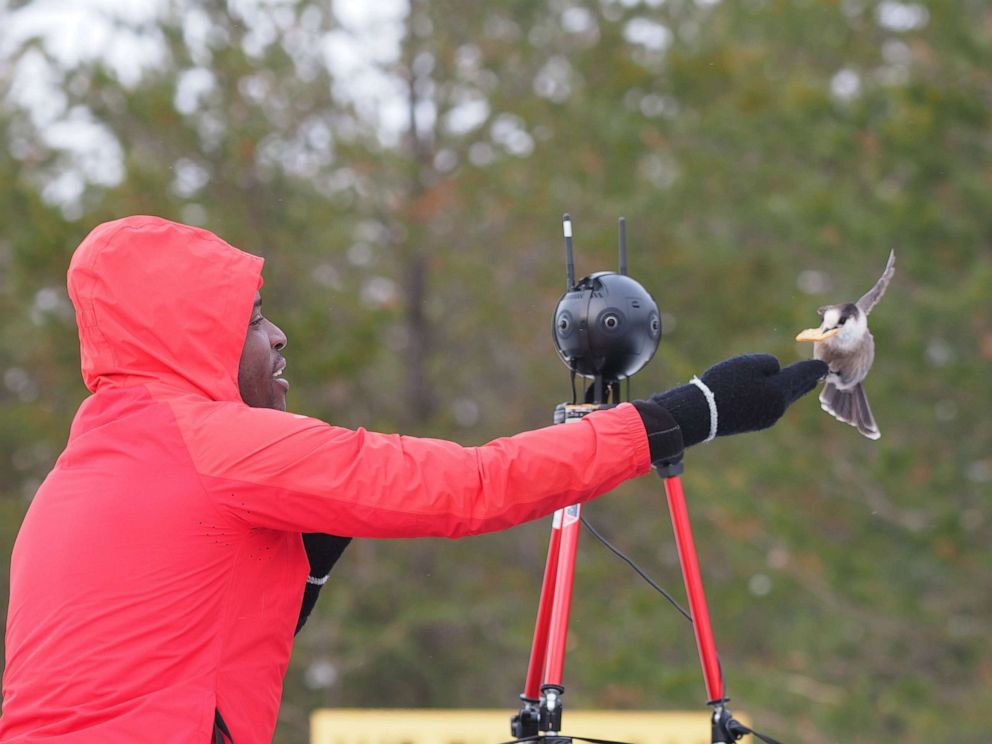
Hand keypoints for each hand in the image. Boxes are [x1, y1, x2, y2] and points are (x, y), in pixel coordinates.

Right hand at [650, 354, 827, 446]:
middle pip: (800, 389)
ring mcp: (769, 417)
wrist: (703, 413)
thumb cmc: (724, 383)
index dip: (816, 366)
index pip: (806, 374)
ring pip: (787, 399)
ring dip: (791, 388)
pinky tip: (770, 392)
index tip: (826, 363)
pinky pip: (775, 406)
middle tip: (817, 372)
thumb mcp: (747, 363)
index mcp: (780, 390)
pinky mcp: (758, 423)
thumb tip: (778, 370)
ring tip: (795, 380)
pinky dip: (777, 397)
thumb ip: (769, 363)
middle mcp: (780, 406)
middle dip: (808, 379)